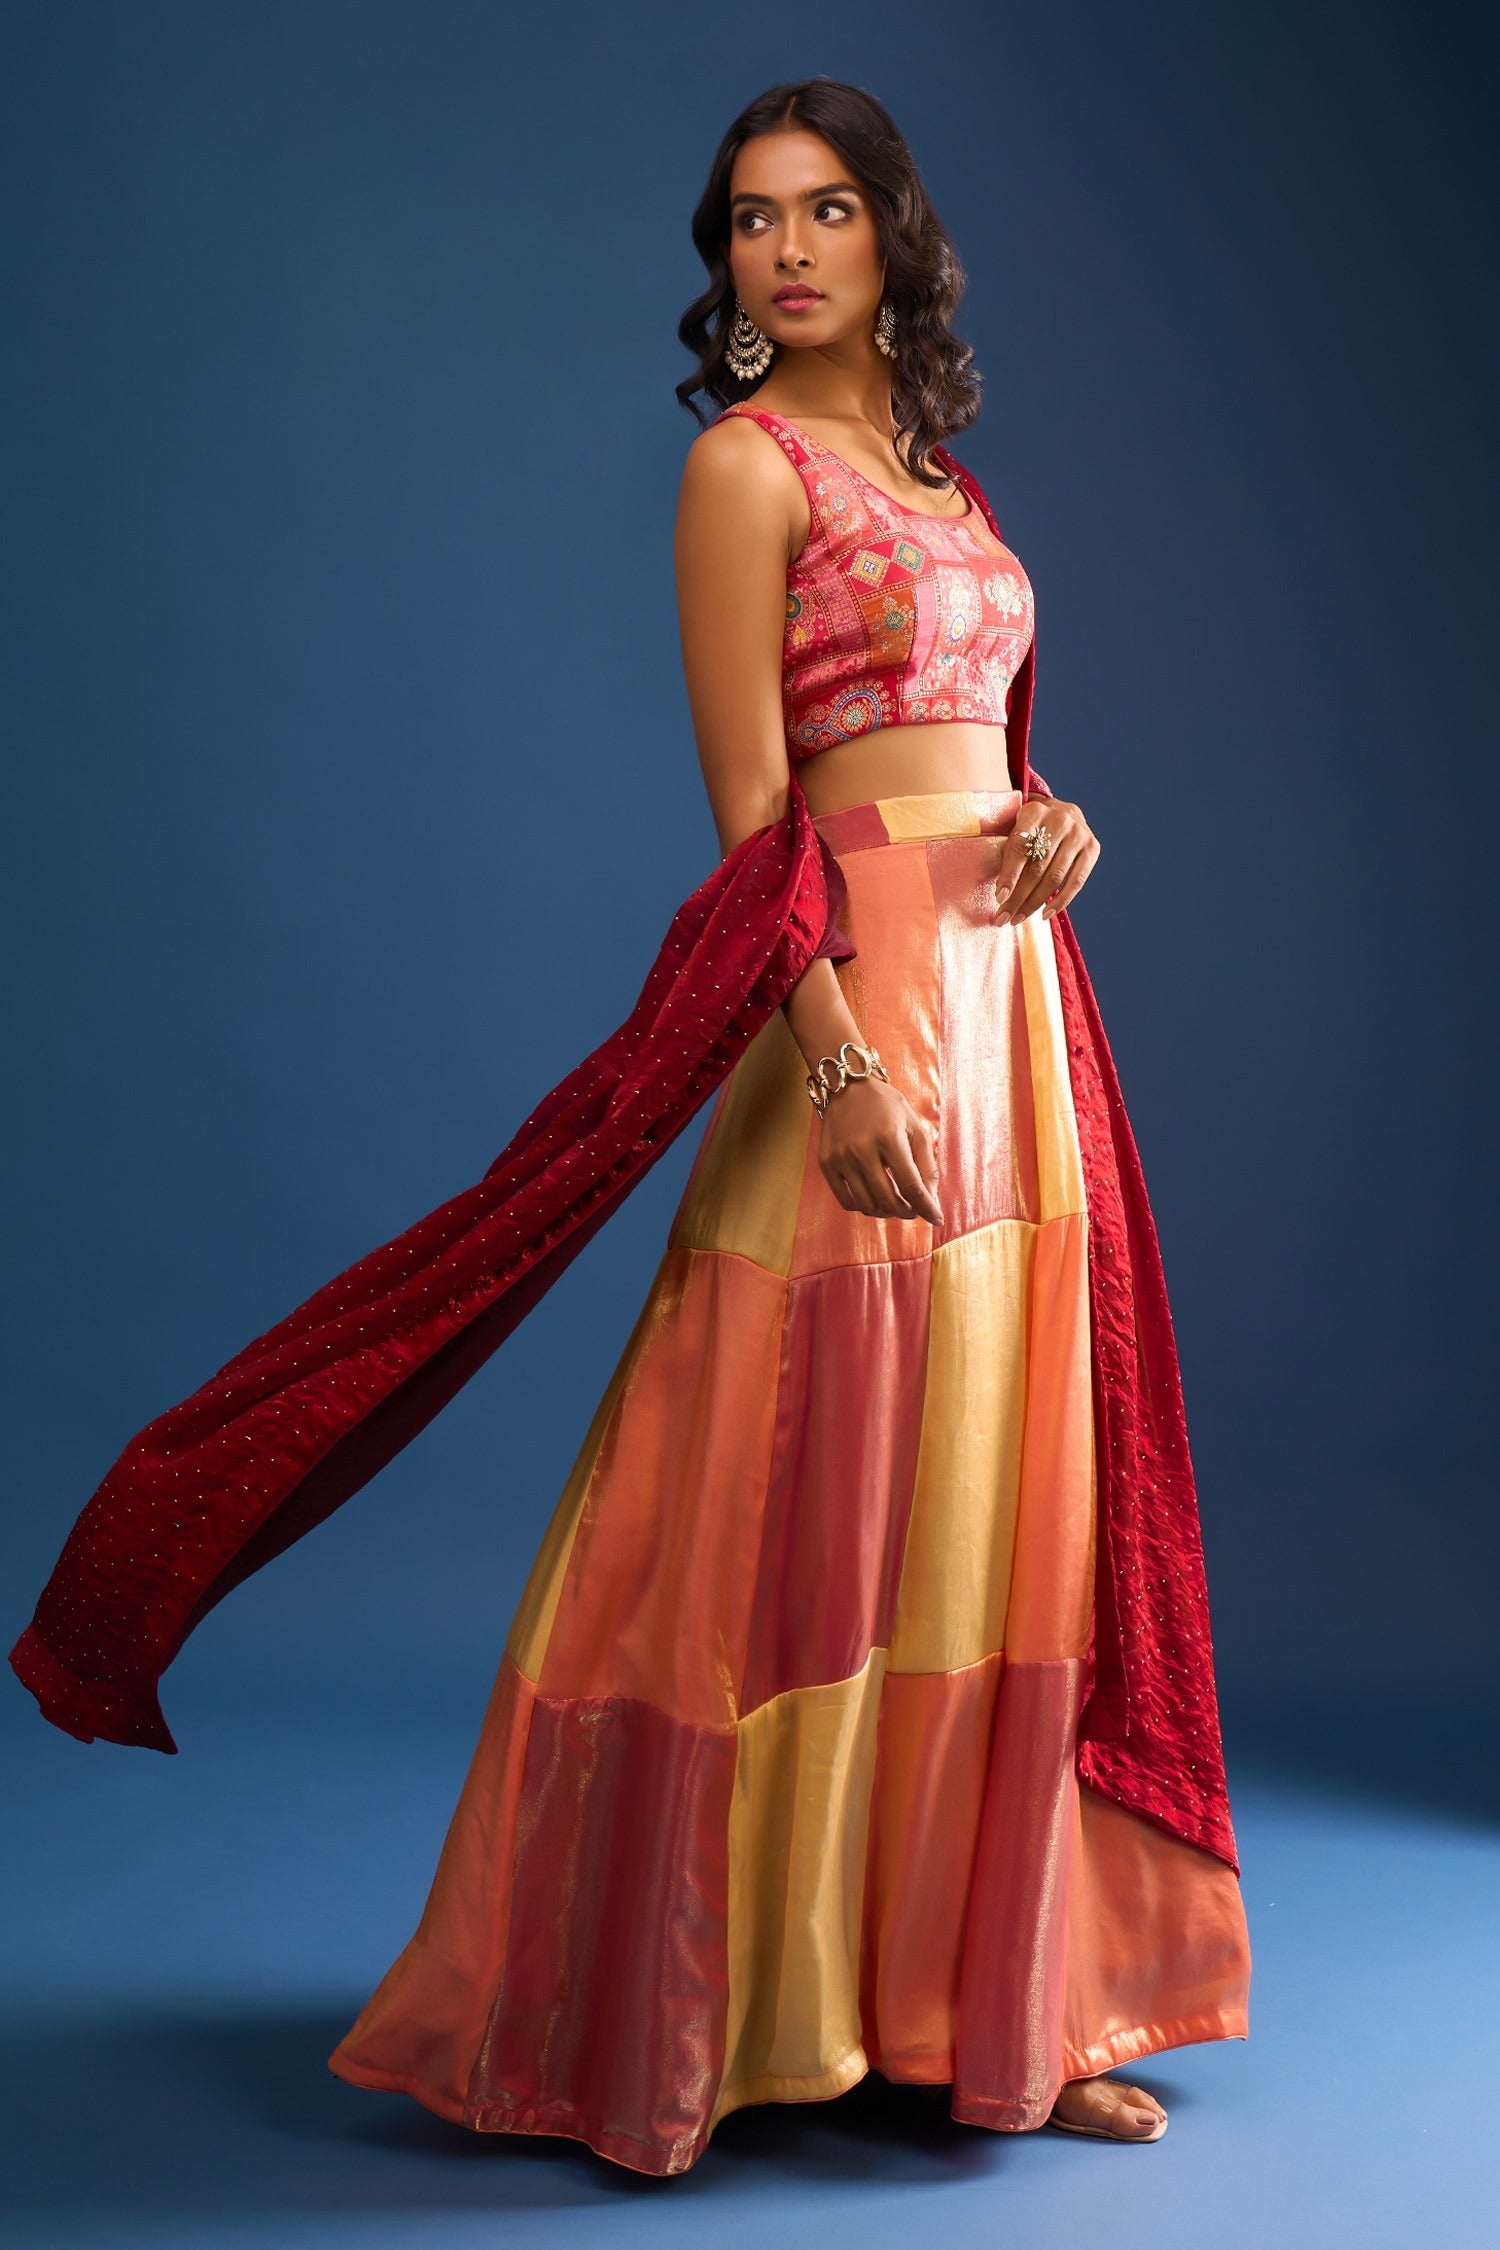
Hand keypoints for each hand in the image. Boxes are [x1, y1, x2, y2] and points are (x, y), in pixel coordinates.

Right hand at [817, 1075, 942, 1224]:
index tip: (936, 1218)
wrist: (848, 1087)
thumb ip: (927, 1163)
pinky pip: (846, 1200)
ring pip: (867, 1204)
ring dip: (886, 1212)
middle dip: (907, 1211)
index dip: (926, 1207)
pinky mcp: (826, 1163)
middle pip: (889, 1199)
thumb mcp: (915, 1127)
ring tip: (894, 1204)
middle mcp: (862, 1149)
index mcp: (889, 1137)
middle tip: (913, 1210)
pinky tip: (873, 1198)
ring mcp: (841, 1157)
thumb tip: (930, 1199)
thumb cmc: (887, 1107)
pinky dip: (863, 1206)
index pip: (911, 1185)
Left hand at [992, 795, 1099, 923]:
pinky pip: (1077, 881)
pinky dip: (1061, 901)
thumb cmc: (1032, 827)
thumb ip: (1009, 855)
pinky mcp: (1092, 847)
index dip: (1009, 875)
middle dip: (1019, 896)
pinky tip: (1046, 914)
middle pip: (1037, 866)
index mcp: (1034, 811)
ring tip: (1018, 918)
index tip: (999, 898)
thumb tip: (1003, 896)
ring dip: (1035, 902)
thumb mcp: (1016, 830)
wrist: (1062, 811)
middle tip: (1004, 917)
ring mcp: (1079, 833)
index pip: (1019, 848)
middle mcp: (1060, 820)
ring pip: (1054, 877)